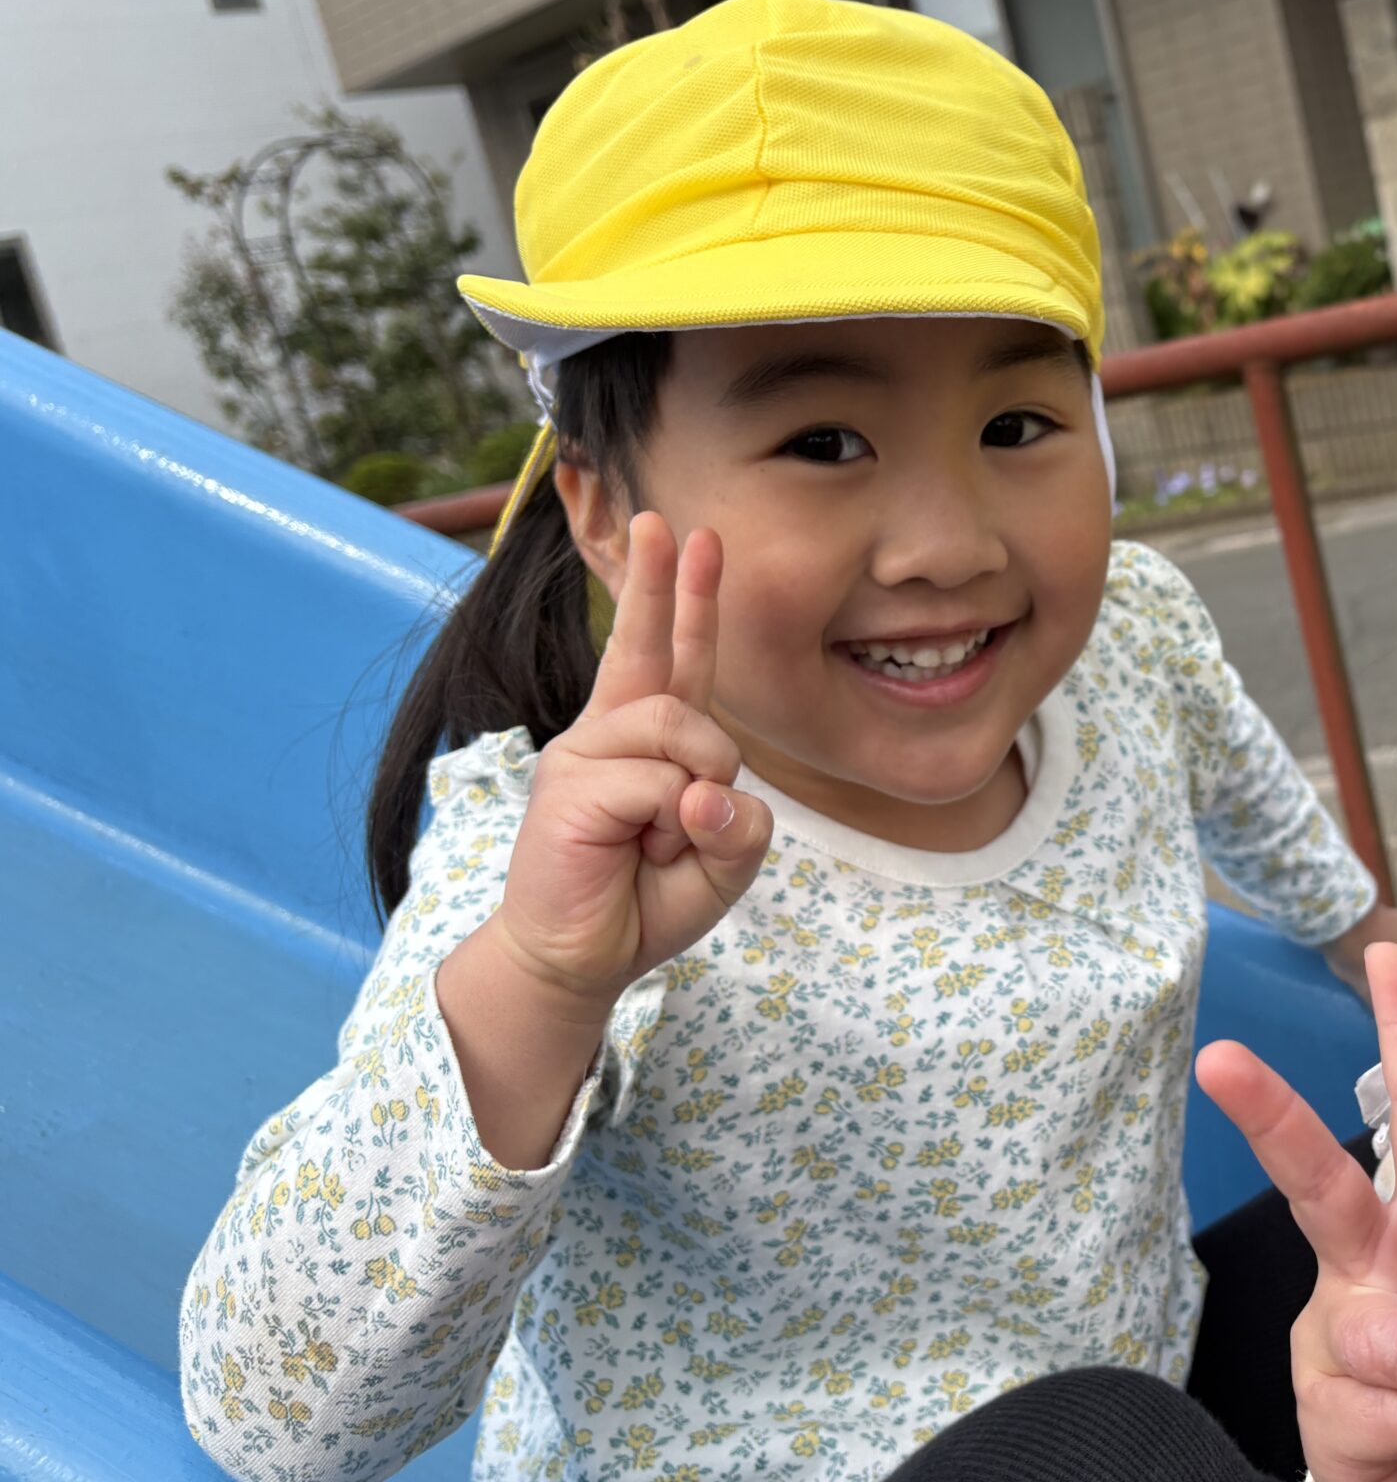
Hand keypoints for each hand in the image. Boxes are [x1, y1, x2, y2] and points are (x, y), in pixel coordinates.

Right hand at [489, 512, 774, 1014]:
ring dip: (700, 785)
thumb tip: (708, 789)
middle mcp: (608, 734)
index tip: (688, 538)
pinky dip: (674, 819)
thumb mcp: (723, 862)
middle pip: (646, 648)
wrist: (580, 958)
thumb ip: (741, 822)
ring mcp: (583, 755)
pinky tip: (647, 846)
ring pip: (681, 726)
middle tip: (669, 524)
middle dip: (666, 587)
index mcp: (642, 742)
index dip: (683, 600)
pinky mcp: (570, 788)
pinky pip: (658, 780)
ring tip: (669, 837)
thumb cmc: (645, 901)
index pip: (672, 659)